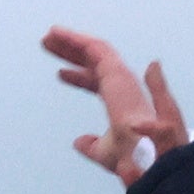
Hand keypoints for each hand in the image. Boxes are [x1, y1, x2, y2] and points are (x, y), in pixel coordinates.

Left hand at [42, 28, 188, 183]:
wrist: (144, 159)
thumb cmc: (130, 159)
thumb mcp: (105, 153)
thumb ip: (92, 146)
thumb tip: (79, 141)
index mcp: (122, 102)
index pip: (98, 84)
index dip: (79, 78)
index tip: (60, 74)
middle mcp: (123, 86)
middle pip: (93, 63)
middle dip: (72, 54)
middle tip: (49, 44)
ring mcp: (121, 78)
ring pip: (93, 50)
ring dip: (71, 41)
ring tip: (49, 34)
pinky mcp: (116, 72)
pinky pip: (94, 48)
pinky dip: (75, 39)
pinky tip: (58, 34)